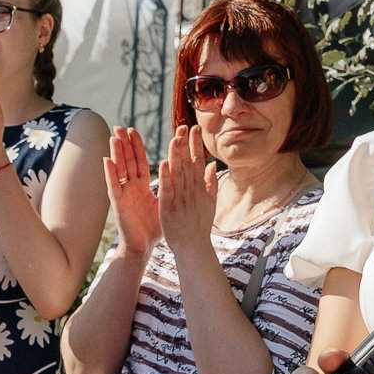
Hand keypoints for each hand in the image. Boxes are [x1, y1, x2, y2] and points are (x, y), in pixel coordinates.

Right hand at [100, 125, 161, 255]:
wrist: (143, 247)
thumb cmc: (154, 227)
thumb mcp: (165, 202)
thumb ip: (171, 186)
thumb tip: (183, 175)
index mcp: (141, 187)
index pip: (139, 162)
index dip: (136, 146)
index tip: (134, 130)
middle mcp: (130, 188)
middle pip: (127, 161)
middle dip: (124, 144)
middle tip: (120, 127)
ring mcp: (123, 194)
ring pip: (119, 170)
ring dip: (116, 153)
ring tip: (113, 137)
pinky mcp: (118, 204)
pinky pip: (113, 186)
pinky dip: (109, 173)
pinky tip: (106, 160)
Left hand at [156, 120, 219, 240]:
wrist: (194, 248)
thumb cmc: (199, 226)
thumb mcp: (209, 203)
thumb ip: (210, 183)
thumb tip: (211, 164)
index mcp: (198, 188)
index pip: (197, 161)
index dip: (195, 145)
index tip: (194, 129)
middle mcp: (191, 191)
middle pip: (188, 164)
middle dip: (186, 144)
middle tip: (184, 126)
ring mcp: (180, 199)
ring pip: (178, 174)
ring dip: (176, 156)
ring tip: (175, 138)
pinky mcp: (169, 209)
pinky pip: (167, 190)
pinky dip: (165, 177)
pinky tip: (163, 163)